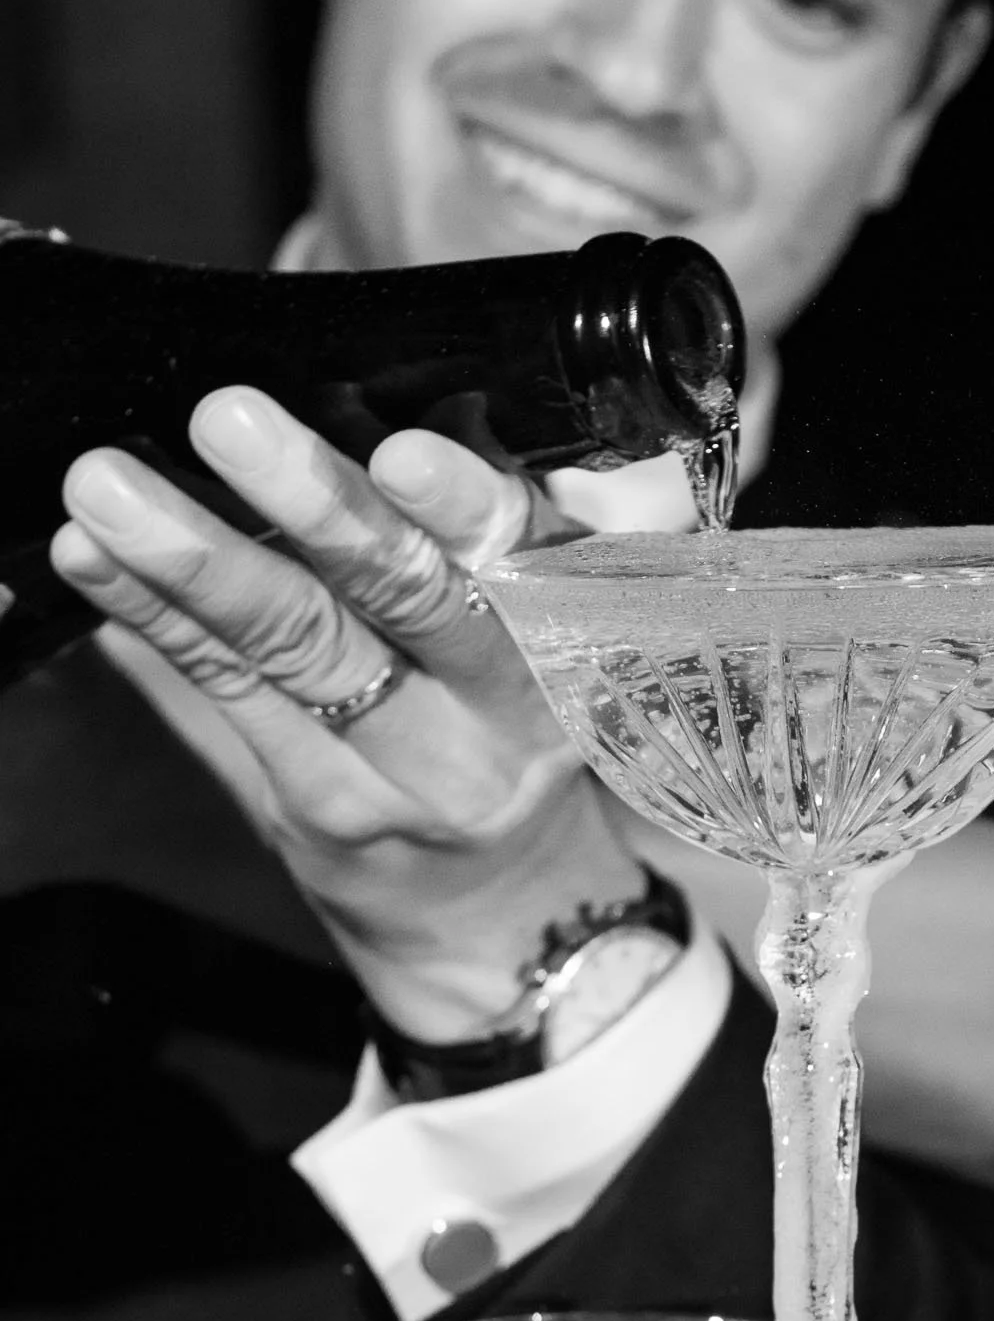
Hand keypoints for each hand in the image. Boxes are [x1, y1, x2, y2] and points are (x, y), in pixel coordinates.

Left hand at [51, 388, 648, 1039]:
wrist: (501, 923)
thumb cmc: (509, 742)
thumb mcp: (541, 640)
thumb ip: (479, 535)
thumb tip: (356, 397)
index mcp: (573, 642)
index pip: (528, 561)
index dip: (466, 508)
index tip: (403, 451)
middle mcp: (506, 717)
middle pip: (413, 603)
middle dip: (318, 508)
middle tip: (230, 422)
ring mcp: (412, 777)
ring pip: (302, 648)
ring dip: (195, 560)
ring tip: (109, 489)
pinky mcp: (325, 812)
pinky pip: (228, 696)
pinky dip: (154, 619)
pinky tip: (93, 561)